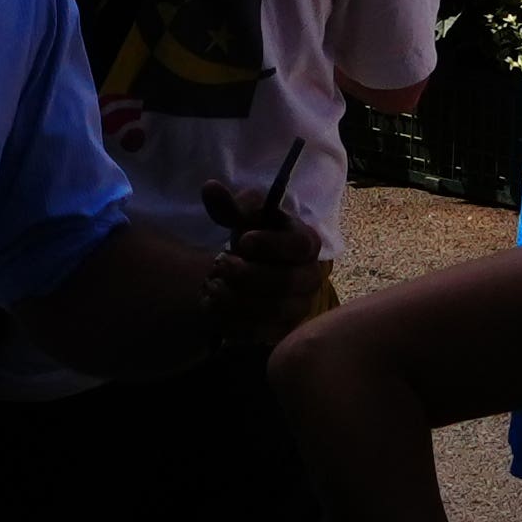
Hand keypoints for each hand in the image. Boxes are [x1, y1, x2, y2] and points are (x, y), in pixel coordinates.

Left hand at [209, 213, 338, 354]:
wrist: (246, 272)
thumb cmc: (251, 239)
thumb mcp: (243, 217)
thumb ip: (230, 205)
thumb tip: (210, 188)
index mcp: (307, 243)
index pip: (300, 245)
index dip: (271, 244)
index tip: (243, 240)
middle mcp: (310, 278)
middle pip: (286, 282)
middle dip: (247, 274)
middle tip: (220, 263)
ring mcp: (298, 308)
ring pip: (273, 310)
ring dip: (236, 298)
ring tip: (212, 285)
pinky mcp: (280, 332)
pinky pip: (260, 333)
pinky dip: (232, 320)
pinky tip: (214, 305)